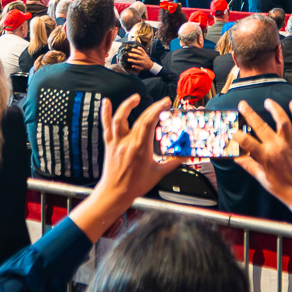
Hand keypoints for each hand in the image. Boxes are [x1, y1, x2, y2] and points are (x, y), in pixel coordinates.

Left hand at [67, 95, 178, 243]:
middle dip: (152, 108)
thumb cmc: (136, 185)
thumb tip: (186, 155)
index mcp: (141, 148)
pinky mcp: (110, 144)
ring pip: (119, 119)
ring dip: (127, 105)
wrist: (115, 193)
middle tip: (162, 102)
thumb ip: (173, 162)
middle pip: (140, 119)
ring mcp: (117, 142)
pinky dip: (105, 113)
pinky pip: (106, 126)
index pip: (149, 122)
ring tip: (136, 97)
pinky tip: (106, 102)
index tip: (166, 103)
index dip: (158, 109)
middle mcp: (128, 142)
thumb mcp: (158, 173)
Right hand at [123, 45, 153, 73]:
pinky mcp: (145, 53)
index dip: (132, 60)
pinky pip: (143, 50)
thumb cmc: (144, 67)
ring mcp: (144, 55)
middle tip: (128, 54)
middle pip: (137, 56)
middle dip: (133, 55)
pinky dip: (140, 48)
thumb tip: (132, 66)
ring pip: (140, 52)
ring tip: (132, 49)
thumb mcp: (141, 68)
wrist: (151, 65)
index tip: (128, 59)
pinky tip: (137, 47)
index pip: (136, 61)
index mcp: (141, 63)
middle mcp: (143, 59)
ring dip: (136, 50)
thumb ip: (136, 67)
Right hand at [231, 99, 291, 200]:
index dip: (238, 136)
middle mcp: (277, 147)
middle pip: (261, 127)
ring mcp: (290, 144)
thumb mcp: (263, 179)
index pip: (247, 143)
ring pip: (282, 121)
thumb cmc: (284, 189)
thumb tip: (237, 159)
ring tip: (268, 101)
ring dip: (274, 109)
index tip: (232, 131)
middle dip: (250, 114)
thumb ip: (250, 167)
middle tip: (242, 104)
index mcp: (266, 158)